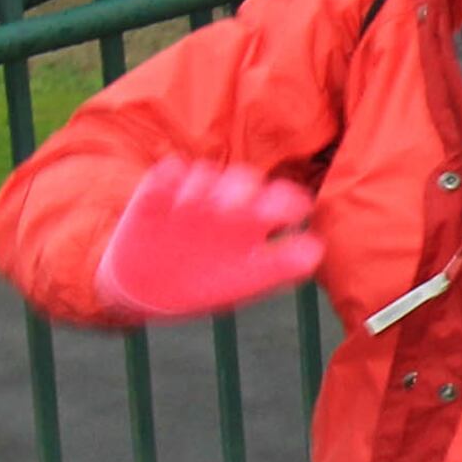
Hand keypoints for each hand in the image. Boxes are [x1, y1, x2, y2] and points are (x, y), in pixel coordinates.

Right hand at [96, 158, 322, 320]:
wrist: (146, 288)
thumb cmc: (205, 283)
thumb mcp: (246, 282)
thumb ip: (282, 266)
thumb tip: (315, 251)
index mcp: (259, 220)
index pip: (284, 199)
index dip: (289, 203)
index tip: (286, 215)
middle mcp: (230, 200)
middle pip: (245, 180)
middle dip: (240, 190)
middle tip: (230, 211)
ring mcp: (194, 193)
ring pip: (207, 174)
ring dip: (202, 186)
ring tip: (192, 207)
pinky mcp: (160, 189)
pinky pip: (169, 173)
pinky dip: (169, 178)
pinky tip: (165, 191)